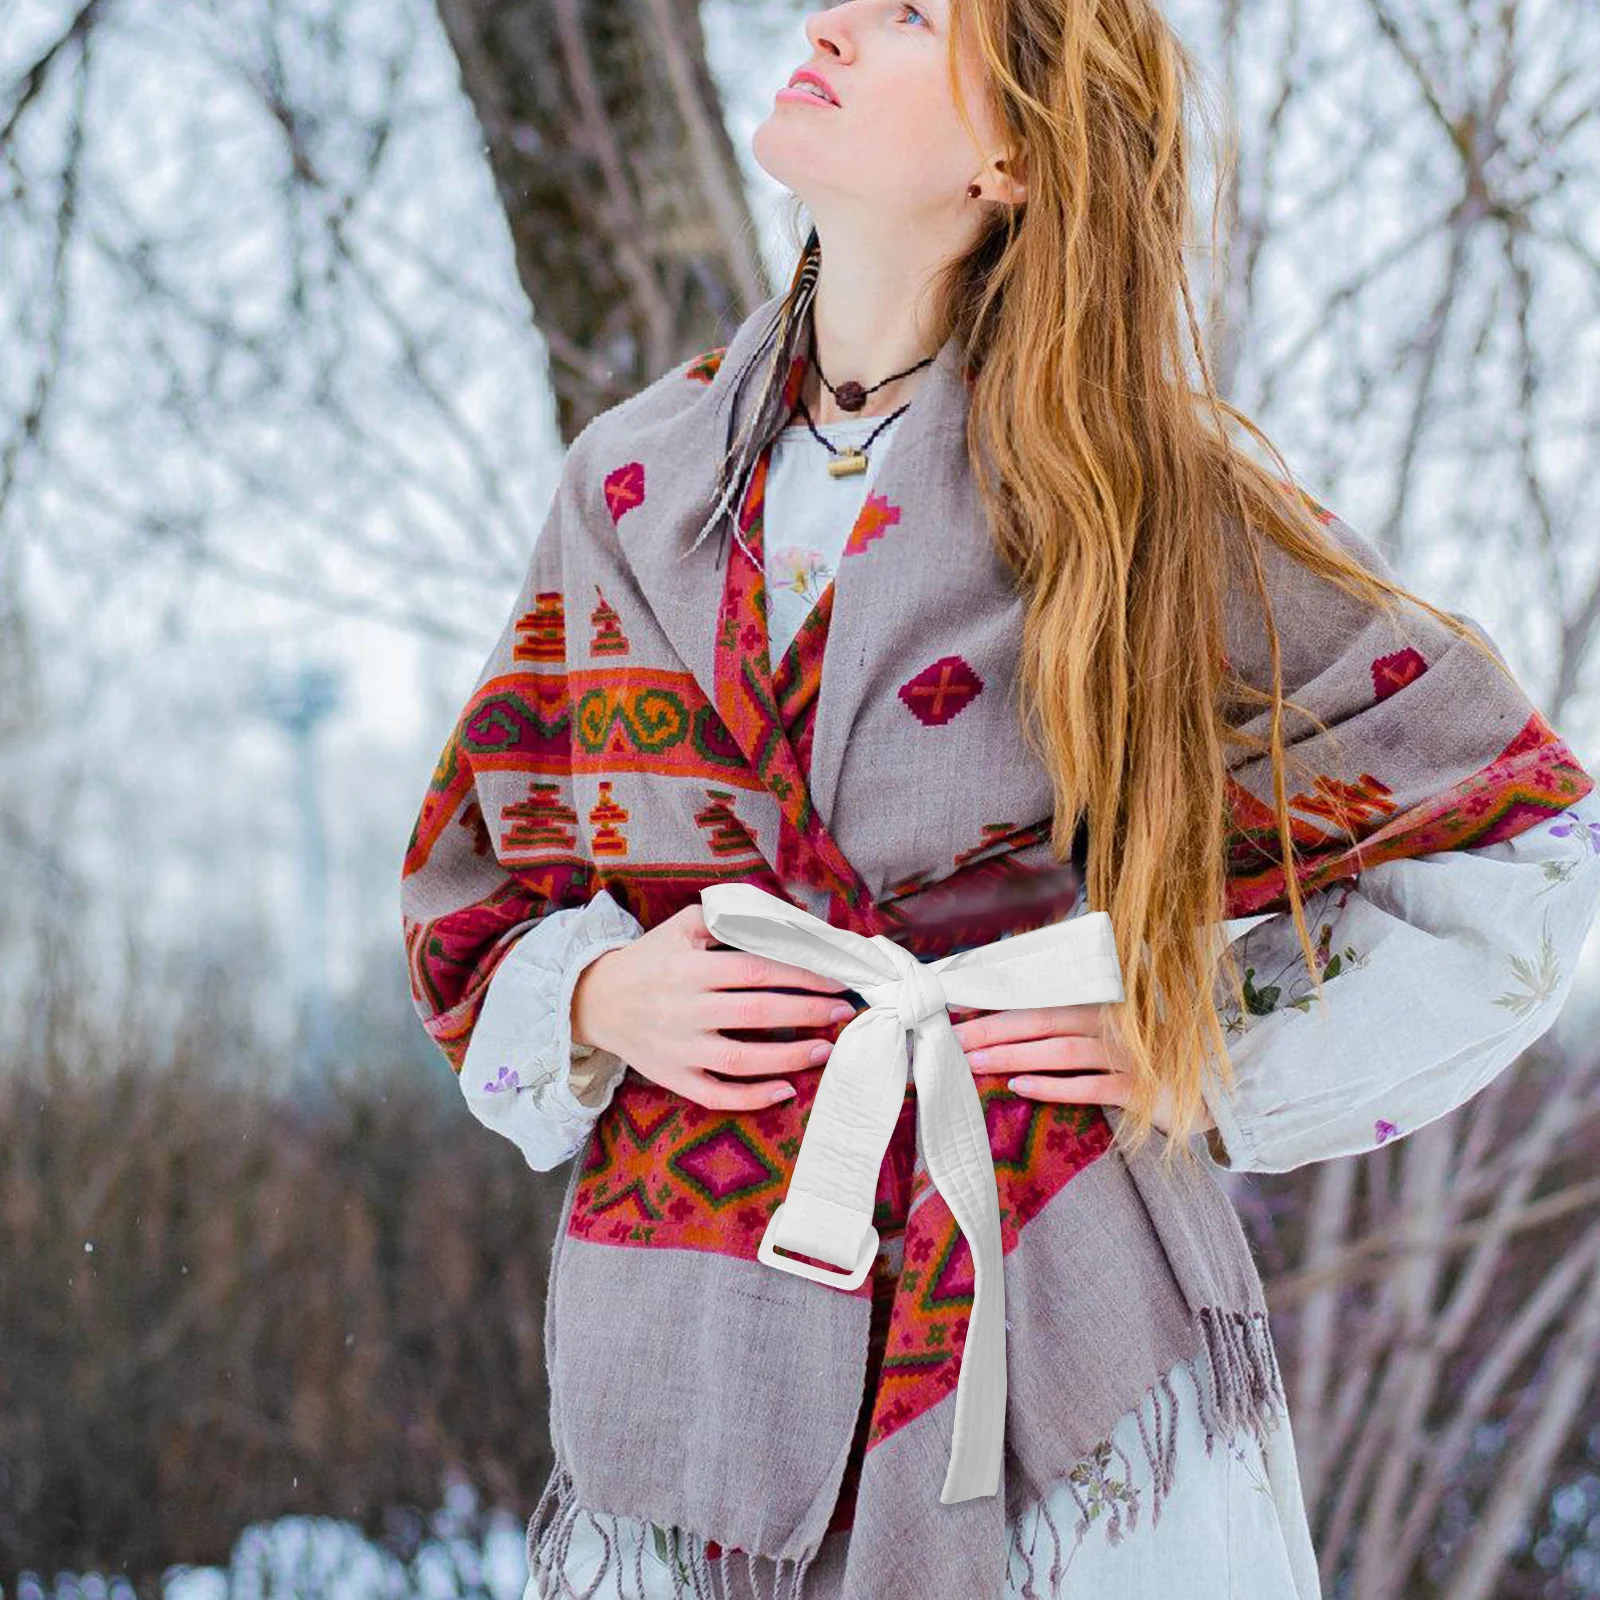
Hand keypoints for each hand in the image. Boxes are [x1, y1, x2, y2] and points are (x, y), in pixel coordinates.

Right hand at [569, 902, 856, 1110]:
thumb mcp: (681, 927)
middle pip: (756, 1014)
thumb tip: (783, 920)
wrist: (596, 1000)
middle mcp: (685, 1010)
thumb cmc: (650, 959)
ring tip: (826, 1050)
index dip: (800, 974)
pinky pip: (716, 1095)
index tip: (835, 978)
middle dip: (806, 1013)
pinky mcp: (673, 1078)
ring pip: (742, 1060)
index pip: (756, 970)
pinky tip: (785, 1090)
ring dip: (790, 1057)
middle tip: (842, 1012)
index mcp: (691, 969)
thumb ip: (728, 918)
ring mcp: (679, 1049)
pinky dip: (752, 1098)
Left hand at [950, 1002, 1213, 1138]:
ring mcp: (1127, 1055)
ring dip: (1013, 1056)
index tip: (959, 1010)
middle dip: (993, 1030)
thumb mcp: (1120, 1026)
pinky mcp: (1139, 1089)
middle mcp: (1113, 1023)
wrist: (1217, 1089)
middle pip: (1041, 1021)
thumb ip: (1078, 1013)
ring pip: (1058, 1051)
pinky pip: (1088, 1087)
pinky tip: (1020, 1088)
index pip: (1041, 999)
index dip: (1000, 1004)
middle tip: (952, 1039)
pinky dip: (1052, 1086)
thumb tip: (1019, 1009)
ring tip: (974, 1063)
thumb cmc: (1156, 1055)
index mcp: (1104, 1002)